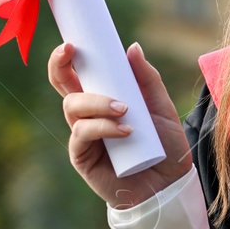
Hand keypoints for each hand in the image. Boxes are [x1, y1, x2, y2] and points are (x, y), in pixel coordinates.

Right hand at [48, 40, 193, 208]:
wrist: (169, 184)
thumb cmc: (163, 146)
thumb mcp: (162, 107)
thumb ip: (147, 79)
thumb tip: (131, 47)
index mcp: (102, 98)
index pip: (77, 74)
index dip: (65, 58)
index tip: (71, 43)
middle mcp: (88, 115)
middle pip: (62, 87)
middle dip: (60, 67)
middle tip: (71, 52)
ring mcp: (83, 136)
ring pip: (73, 108)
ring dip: (97, 102)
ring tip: (124, 109)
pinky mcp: (83, 157)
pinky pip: (82, 134)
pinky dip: (102, 128)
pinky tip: (124, 131)